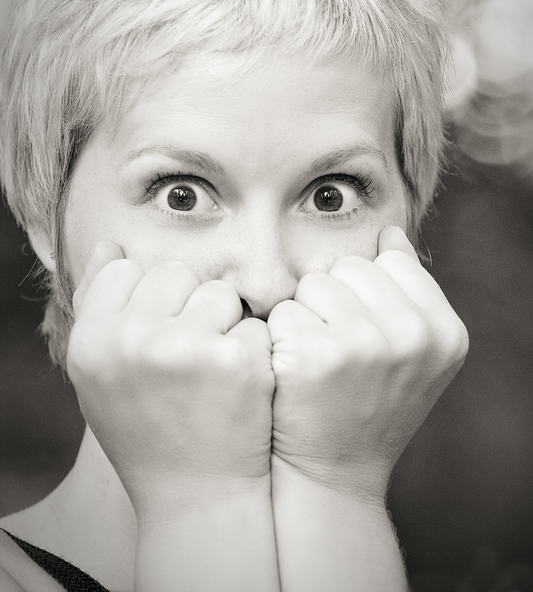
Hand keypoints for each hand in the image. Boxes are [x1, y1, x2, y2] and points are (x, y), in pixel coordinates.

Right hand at [68, 241, 274, 517]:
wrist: (195, 493)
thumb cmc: (144, 425)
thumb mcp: (100, 370)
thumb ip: (97, 303)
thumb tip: (110, 244)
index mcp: (91, 340)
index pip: (124, 270)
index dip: (146, 300)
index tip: (154, 338)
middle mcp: (132, 339)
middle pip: (174, 271)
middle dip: (187, 305)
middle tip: (186, 357)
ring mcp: (186, 347)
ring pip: (218, 291)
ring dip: (224, 322)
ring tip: (212, 370)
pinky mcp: (236, 359)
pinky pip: (253, 321)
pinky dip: (253, 347)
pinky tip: (239, 385)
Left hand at [268, 226, 468, 500]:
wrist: (332, 473)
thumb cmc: (367, 402)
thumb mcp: (409, 349)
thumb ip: (406, 288)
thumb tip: (390, 231)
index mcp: (444, 330)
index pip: (389, 262)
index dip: (365, 295)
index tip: (366, 337)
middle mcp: (412, 335)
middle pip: (348, 268)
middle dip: (334, 300)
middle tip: (338, 353)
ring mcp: (364, 345)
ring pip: (313, 283)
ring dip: (305, 315)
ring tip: (318, 360)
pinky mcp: (315, 356)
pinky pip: (283, 310)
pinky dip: (280, 337)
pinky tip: (294, 373)